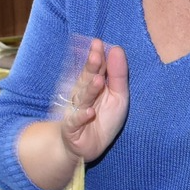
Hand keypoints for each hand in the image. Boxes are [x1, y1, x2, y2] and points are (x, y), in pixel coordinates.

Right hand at [58, 38, 128, 162]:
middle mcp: (82, 94)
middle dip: (91, 67)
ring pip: (82, 98)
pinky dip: (82, 117)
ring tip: (99, 81)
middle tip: (96, 54)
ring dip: (90, 90)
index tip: (98, 42)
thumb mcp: (118, 96)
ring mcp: (75, 110)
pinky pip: (75, 121)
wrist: (88, 147)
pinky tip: (89, 112)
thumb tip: (117, 49)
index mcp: (93, 84)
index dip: (97, 56)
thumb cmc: (104, 118)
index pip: (95, 68)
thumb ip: (118, 75)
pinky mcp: (72, 127)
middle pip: (86, 79)